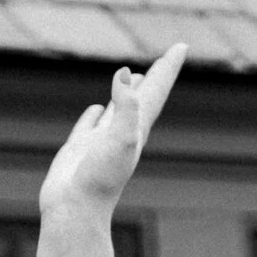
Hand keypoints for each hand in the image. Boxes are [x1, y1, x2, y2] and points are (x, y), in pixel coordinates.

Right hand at [38, 44, 185, 217]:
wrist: (75, 210)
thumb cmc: (100, 179)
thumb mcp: (120, 138)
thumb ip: (126, 105)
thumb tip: (125, 73)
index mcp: (137, 128)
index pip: (156, 90)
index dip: (168, 67)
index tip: (181, 46)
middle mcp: (122, 132)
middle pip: (143, 97)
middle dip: (156, 76)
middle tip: (168, 58)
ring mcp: (100, 141)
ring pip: (118, 109)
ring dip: (128, 92)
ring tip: (135, 76)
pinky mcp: (78, 150)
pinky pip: (89, 125)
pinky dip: (94, 114)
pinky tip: (96, 109)